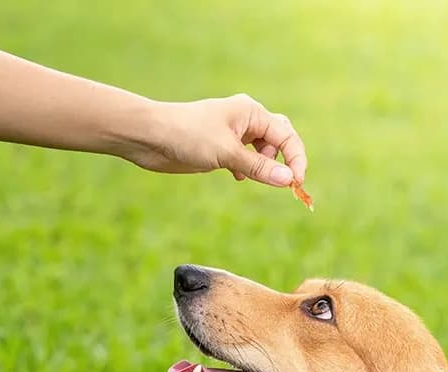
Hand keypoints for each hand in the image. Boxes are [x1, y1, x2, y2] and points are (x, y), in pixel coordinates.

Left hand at [126, 94, 306, 186]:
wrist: (151, 137)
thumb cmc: (188, 136)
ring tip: (248, 175)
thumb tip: (289, 181)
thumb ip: (259, 167)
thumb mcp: (227, 154)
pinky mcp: (220, 148)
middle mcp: (245, 120)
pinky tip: (236, 177)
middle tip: (281, 183)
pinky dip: (247, 169)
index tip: (296, 183)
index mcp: (251, 112)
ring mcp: (232, 134)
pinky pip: (245, 158)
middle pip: (278, 140)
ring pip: (261, 151)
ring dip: (262, 167)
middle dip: (282, 161)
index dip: (295, 159)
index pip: (286, 135)